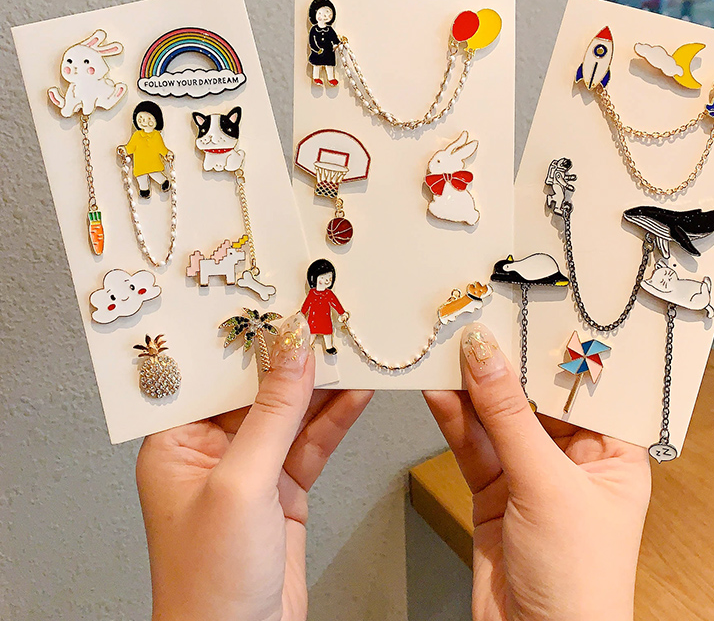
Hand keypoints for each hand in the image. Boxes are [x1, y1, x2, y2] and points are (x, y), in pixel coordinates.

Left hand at [137, 313, 372, 620]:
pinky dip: (337, 417)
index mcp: (176, 443)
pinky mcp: (284, 488)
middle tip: (327, 324)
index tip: (282, 308)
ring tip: (351, 349)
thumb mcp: (240, 485)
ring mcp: (251, 470)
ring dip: (322, 385)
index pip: (215, 375)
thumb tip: (292, 353)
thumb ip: (272, 414)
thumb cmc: (208, 585)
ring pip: (291, 413)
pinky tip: (357, 393)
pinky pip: (312, 441)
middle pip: (258, 389)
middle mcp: (212, 451)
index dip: (249, 339)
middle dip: (293, 358)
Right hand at [425, 323, 650, 620]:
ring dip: (471, 388)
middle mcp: (574, 458)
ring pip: (497, 417)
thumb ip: (509, 417)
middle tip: (475, 326)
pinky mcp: (494, 490)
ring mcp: (531, 474)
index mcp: (613, 451)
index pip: (582, 384)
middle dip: (504, 364)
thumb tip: (486, 357)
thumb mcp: (548, 487)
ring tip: (446, 350)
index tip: (522, 314)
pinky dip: (454, 418)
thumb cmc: (581, 587)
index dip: (552, 348)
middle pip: (534, 396)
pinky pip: (473, 443)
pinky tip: (438, 392)